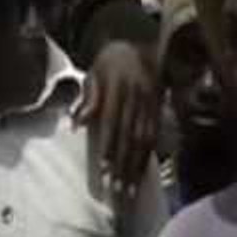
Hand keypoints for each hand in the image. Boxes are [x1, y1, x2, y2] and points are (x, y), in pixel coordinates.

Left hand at [72, 41, 159, 195]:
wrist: (144, 47)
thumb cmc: (112, 61)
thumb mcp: (95, 72)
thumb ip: (89, 97)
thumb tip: (78, 123)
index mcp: (119, 88)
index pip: (113, 122)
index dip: (110, 146)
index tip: (105, 169)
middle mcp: (137, 99)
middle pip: (130, 137)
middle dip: (124, 165)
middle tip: (117, 189)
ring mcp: (151, 107)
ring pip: (144, 141)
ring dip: (137, 167)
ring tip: (130, 189)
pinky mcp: (159, 113)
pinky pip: (154, 138)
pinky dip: (147, 159)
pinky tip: (141, 175)